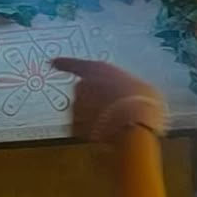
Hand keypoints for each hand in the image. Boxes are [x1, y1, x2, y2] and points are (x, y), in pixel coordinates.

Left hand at [50, 59, 167, 142]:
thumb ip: (128, 87)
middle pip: (84, 93)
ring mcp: (76, 107)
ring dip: (95, 117)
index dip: (65, 63)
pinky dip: (92, 132)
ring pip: (82, 112)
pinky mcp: (74, 127)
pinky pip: (82, 128)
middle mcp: (82, 86)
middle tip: (116, 108)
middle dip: (96, 101)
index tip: (53, 62)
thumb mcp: (142, 88)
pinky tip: (109, 134)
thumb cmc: (142, 102)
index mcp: (98, 70)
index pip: (76, 65)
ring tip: (117, 123)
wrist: (133, 125)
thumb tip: (132, 94)